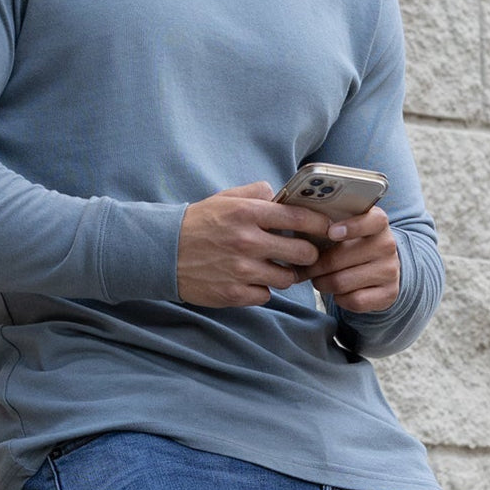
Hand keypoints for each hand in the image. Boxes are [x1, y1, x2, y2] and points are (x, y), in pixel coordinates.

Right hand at [177, 182, 331, 307]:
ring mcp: (242, 270)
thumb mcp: (225, 199)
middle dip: (308, 253)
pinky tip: (252, 280)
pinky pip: (266, 295)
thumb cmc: (197, 223)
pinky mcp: (234, 294)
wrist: (162, 252)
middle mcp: (247, 242)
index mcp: (247, 214)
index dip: (320, 224)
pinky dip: (263, 289)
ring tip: (276, 267)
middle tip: (303, 253)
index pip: (299, 219)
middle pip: (302, 253)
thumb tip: (279, 194)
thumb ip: (255, 193)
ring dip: (286, 274)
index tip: (327, 228)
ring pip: (287, 278)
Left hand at [306, 206, 399, 312]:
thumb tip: (294, 229)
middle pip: (340, 258)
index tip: (330, 232)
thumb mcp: (345, 227)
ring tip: (317, 280)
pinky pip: (354, 301)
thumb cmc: (351, 244)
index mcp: (377, 222)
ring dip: (322, 283)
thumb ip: (326, 224)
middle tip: (303, 268)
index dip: (351, 227)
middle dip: (314, 266)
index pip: (372, 220)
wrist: (380, 268)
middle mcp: (387, 245)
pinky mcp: (389, 294)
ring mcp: (390, 270)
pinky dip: (339, 299)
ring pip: (342, 282)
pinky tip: (337, 292)